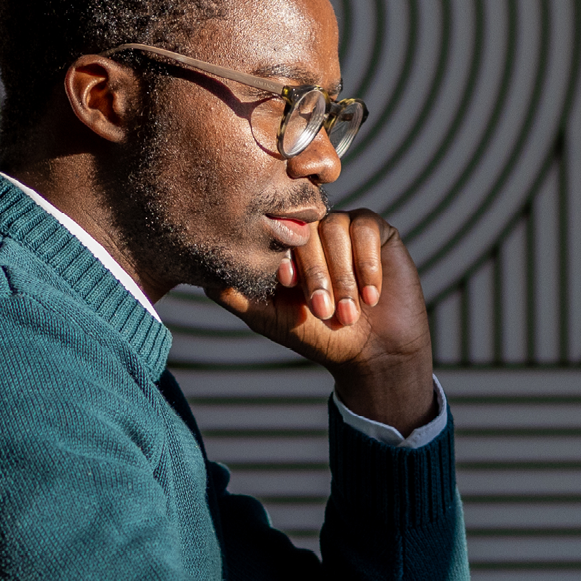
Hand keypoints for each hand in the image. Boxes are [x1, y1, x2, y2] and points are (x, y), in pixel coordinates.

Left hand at [205, 212, 436, 434]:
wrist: (372, 353)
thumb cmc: (318, 337)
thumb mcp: (270, 318)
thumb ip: (237, 295)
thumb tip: (205, 275)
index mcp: (285, 247)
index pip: (278, 235)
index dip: (286, 261)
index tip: (290, 288)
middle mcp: (312, 231)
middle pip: (309, 231)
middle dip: (317, 275)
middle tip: (324, 312)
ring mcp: (344, 227)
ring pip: (337, 230)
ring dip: (344, 277)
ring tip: (349, 314)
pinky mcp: (375, 230)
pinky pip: (367, 229)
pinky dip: (367, 265)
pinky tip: (371, 297)